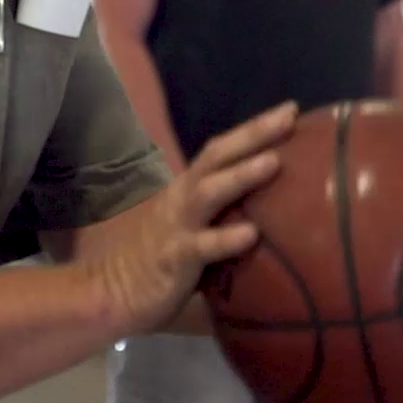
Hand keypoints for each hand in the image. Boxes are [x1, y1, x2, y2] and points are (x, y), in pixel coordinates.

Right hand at [89, 102, 295, 333]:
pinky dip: (225, 238)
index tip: (291, 110)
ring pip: (208, 193)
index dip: (253, 129)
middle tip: (289, 116)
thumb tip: (278, 212)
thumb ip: (224, 215)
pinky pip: (201, 247)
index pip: (222, 150)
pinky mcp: (173, 258)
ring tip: (274, 162)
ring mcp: (176, 226)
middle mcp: (182, 198)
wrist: (111, 292)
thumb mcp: (193, 228)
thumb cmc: (161, 261)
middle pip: (217, 156)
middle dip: (253, 134)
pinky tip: (251, 234)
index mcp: (189, 189)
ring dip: (241, 175)